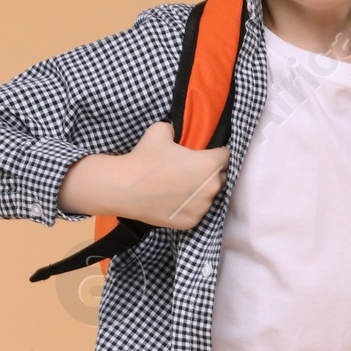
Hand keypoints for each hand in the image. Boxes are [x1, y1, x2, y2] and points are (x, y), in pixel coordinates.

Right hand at [58, 122, 228, 229]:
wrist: (125, 188)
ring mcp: (202, 208)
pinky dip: (190, 207)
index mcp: (209, 164)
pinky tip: (176, 200)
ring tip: (182, 186)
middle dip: (210, 173)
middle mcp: (211, 188)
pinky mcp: (191, 222)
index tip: (206, 154)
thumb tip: (176, 131)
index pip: (225, 156)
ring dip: (201, 191)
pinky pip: (197, 212)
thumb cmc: (144, 158)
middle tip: (192, 171)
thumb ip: (175, 129)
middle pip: (220, 178)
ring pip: (209, 197)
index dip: (216, 153)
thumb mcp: (160, 130)